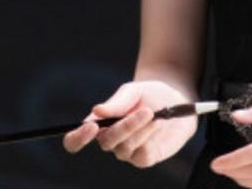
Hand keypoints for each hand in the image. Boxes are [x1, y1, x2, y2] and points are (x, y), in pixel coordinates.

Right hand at [62, 80, 195, 167]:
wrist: (176, 101)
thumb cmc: (149, 94)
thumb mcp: (133, 91)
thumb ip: (116, 103)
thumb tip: (96, 111)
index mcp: (98, 124)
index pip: (74, 139)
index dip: (77, 138)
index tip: (91, 127)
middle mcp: (110, 140)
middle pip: (106, 142)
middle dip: (125, 127)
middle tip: (146, 111)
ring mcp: (126, 151)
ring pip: (125, 148)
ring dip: (140, 129)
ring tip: (154, 114)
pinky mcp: (143, 159)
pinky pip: (141, 156)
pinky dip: (149, 138)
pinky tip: (158, 124)